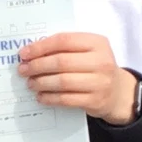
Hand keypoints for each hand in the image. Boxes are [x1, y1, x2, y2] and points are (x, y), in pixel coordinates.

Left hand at [17, 32, 137, 124]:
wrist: (118, 91)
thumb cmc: (95, 67)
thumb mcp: (87, 51)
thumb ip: (65, 48)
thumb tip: (31, 53)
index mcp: (97, 42)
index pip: (63, 40)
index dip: (41, 47)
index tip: (24, 53)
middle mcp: (101, 61)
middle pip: (61, 62)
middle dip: (37, 66)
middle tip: (23, 70)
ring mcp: (100, 82)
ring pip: (62, 82)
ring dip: (41, 82)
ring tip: (30, 83)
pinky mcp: (95, 101)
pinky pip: (66, 99)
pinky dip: (50, 98)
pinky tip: (41, 96)